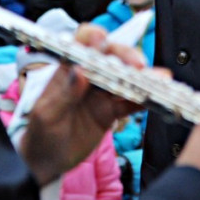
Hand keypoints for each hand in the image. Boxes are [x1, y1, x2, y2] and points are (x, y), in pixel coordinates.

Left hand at [19, 25, 144, 185]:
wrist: (46, 162)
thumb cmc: (40, 134)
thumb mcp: (46, 115)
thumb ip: (64, 94)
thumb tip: (81, 71)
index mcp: (67, 70)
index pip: (81, 44)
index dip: (93, 37)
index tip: (103, 40)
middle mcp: (88, 76)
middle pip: (110, 56)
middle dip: (125, 56)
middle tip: (137, 65)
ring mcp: (101, 93)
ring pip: (125, 78)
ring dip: (143, 77)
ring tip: (160, 79)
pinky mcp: (111, 111)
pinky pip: (130, 103)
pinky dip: (144, 99)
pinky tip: (157, 97)